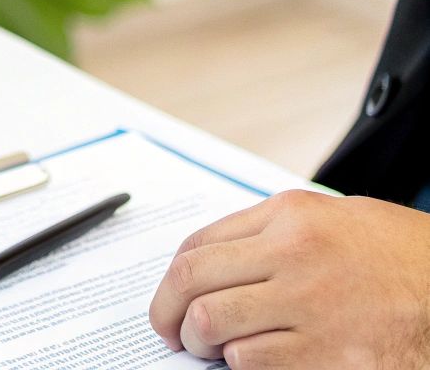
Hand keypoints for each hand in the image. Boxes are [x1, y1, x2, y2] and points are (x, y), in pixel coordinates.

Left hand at [147, 189, 429, 367]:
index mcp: (291, 218)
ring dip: (204, 345)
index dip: (170, 281)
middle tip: (174, 333)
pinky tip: (263, 359)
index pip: (198, 247)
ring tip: (214, 350)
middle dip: (170, 315)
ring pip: (214, 326)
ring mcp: (312, 307)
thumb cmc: (402, 257)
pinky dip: (246, 365)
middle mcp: (295, 256)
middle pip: (193, 286)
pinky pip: (253, 363)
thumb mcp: (335, 219)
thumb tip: (215, 264)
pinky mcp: (329, 356)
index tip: (169, 299)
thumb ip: (272, 232)